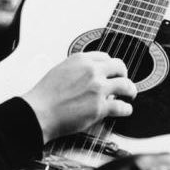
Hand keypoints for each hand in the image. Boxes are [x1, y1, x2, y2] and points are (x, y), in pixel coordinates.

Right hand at [22, 52, 137, 142]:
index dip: (110, 65)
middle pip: (119, 67)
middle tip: (124, 81)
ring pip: (126, 85)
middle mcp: (92, 71)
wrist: (39, 112)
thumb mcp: (60, 70)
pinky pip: (122, 107)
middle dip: (124, 75)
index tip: (112, 71)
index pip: (105, 57)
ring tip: (130, 95)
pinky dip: (126, 109)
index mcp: (81, 60)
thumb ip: (77, 69)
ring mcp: (98, 89)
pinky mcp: (100, 107)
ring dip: (131, 91)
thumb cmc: (45, 95)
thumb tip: (88, 74)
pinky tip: (125, 110)